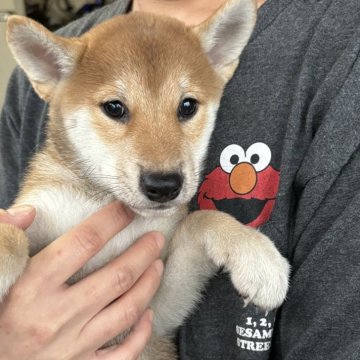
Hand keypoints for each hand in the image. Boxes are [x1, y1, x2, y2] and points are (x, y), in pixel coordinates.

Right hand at [0, 202, 163, 359]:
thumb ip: (4, 236)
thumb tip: (29, 212)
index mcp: (31, 288)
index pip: (83, 243)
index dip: (111, 221)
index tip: (127, 210)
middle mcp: (55, 318)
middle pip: (117, 277)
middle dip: (143, 252)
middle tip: (156, 237)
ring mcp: (71, 348)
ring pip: (127, 310)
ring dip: (149, 284)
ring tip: (158, 264)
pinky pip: (124, 353)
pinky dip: (141, 332)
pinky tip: (148, 312)